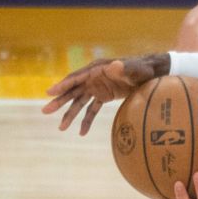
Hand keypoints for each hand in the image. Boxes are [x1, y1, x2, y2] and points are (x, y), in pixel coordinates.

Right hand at [41, 54, 166, 134]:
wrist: (153, 73)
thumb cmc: (143, 69)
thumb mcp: (135, 69)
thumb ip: (125, 69)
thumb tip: (115, 66)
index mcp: (97, 69)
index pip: (76, 78)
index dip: (63, 85)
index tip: (49, 93)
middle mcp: (93, 78)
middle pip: (73, 91)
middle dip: (59, 101)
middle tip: (45, 111)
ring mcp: (98, 87)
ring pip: (80, 102)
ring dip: (70, 114)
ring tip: (61, 128)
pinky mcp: (104, 95)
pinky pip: (92, 109)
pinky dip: (87, 120)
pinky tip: (81, 133)